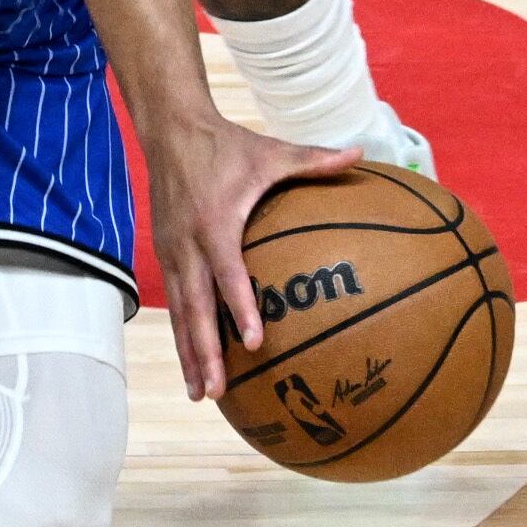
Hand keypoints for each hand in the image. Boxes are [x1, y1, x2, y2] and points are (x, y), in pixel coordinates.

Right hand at [143, 103, 362, 399]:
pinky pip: (175, 303)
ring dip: (188, 354)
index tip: (255, 342)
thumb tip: (361, 154)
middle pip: (196, 308)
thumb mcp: (270, 152)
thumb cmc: (227, 145)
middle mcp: (188, 244)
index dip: (241, 308)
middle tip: (216, 390)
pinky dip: (181, 335)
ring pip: (180, 313)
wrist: (172, 131)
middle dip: (204, 352)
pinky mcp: (165, 254)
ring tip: (200, 394)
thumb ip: (314, 159)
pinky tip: (192, 364)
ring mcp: (172, 252)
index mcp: (215, 223)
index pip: (228, 273)